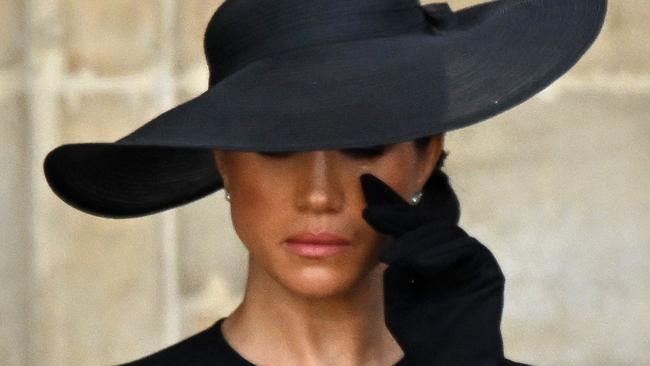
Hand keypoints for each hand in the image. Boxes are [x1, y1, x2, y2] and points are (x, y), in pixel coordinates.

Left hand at [360, 173, 505, 364]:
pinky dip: (436, 254)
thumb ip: (399, 262)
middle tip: (370, 207)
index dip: (389, 203)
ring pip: (441, 234)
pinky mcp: (488, 271)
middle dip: (396, 211)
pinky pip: (463, 250)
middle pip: (424, 222)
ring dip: (413, 242)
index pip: (409, 223)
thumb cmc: (420, 333)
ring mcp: (472, 260)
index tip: (365, 184)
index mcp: (430, 255)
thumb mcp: (398, 290)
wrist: (446, 360)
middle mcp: (451, 253)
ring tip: (390, 257)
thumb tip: (393, 240)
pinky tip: (414, 263)